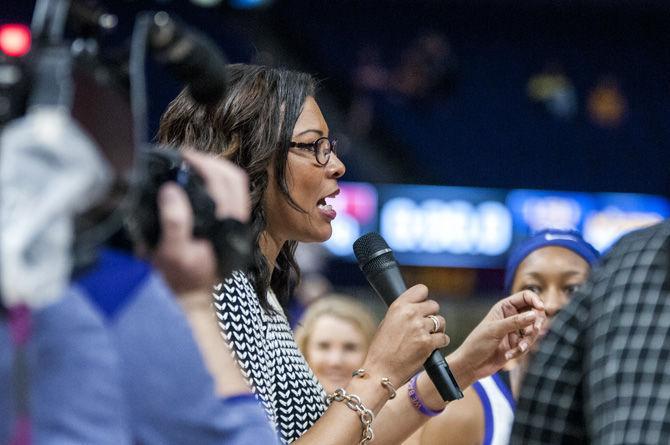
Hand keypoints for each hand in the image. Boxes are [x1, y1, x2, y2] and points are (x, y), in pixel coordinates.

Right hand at [152, 153, 250, 293]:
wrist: (192, 298)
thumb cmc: (181, 279)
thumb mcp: (172, 253)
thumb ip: (174, 222)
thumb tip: (172, 190)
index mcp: (228, 226)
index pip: (226, 182)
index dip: (206, 163)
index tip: (184, 156)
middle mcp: (237, 223)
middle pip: (235, 178)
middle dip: (211, 161)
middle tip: (186, 156)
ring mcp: (236, 225)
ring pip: (235, 187)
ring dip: (215, 170)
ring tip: (190, 165)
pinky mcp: (229, 228)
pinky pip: (230, 197)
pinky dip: (215, 183)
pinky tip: (196, 183)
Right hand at [362, 284, 447, 385]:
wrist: (380, 370)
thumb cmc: (381, 349)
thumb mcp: (387, 322)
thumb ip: (402, 312)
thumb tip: (417, 307)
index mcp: (398, 306)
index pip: (421, 289)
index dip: (423, 298)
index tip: (422, 305)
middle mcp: (410, 314)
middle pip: (434, 305)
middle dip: (431, 314)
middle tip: (425, 325)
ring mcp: (420, 329)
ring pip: (441, 321)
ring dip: (437, 328)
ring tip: (429, 336)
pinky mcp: (428, 344)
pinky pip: (444, 338)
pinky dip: (440, 342)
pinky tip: (432, 346)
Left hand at [447, 291, 545, 387]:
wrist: (470, 365)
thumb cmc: (477, 344)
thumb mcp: (495, 330)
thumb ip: (515, 322)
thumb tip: (535, 314)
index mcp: (504, 307)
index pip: (526, 297)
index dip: (536, 300)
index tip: (542, 309)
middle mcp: (511, 317)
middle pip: (535, 313)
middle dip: (537, 322)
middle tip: (535, 330)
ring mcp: (515, 331)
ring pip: (534, 331)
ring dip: (528, 340)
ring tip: (519, 348)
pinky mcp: (517, 344)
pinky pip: (528, 345)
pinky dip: (521, 351)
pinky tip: (508, 356)